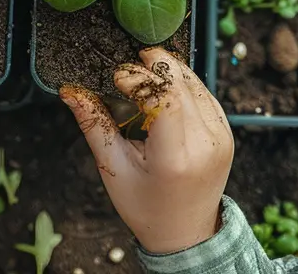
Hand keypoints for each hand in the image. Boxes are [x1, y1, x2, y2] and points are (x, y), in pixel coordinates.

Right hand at [60, 47, 233, 254]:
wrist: (186, 232)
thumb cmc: (147, 207)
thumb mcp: (114, 169)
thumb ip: (94, 125)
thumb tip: (71, 92)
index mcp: (175, 159)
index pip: (163, 99)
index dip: (138, 79)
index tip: (117, 76)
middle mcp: (204, 145)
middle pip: (180, 85)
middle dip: (153, 66)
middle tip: (129, 66)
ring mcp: (221, 138)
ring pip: (196, 84)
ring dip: (170, 70)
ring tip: (144, 69)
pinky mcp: (226, 133)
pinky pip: (206, 95)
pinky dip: (185, 84)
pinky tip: (165, 85)